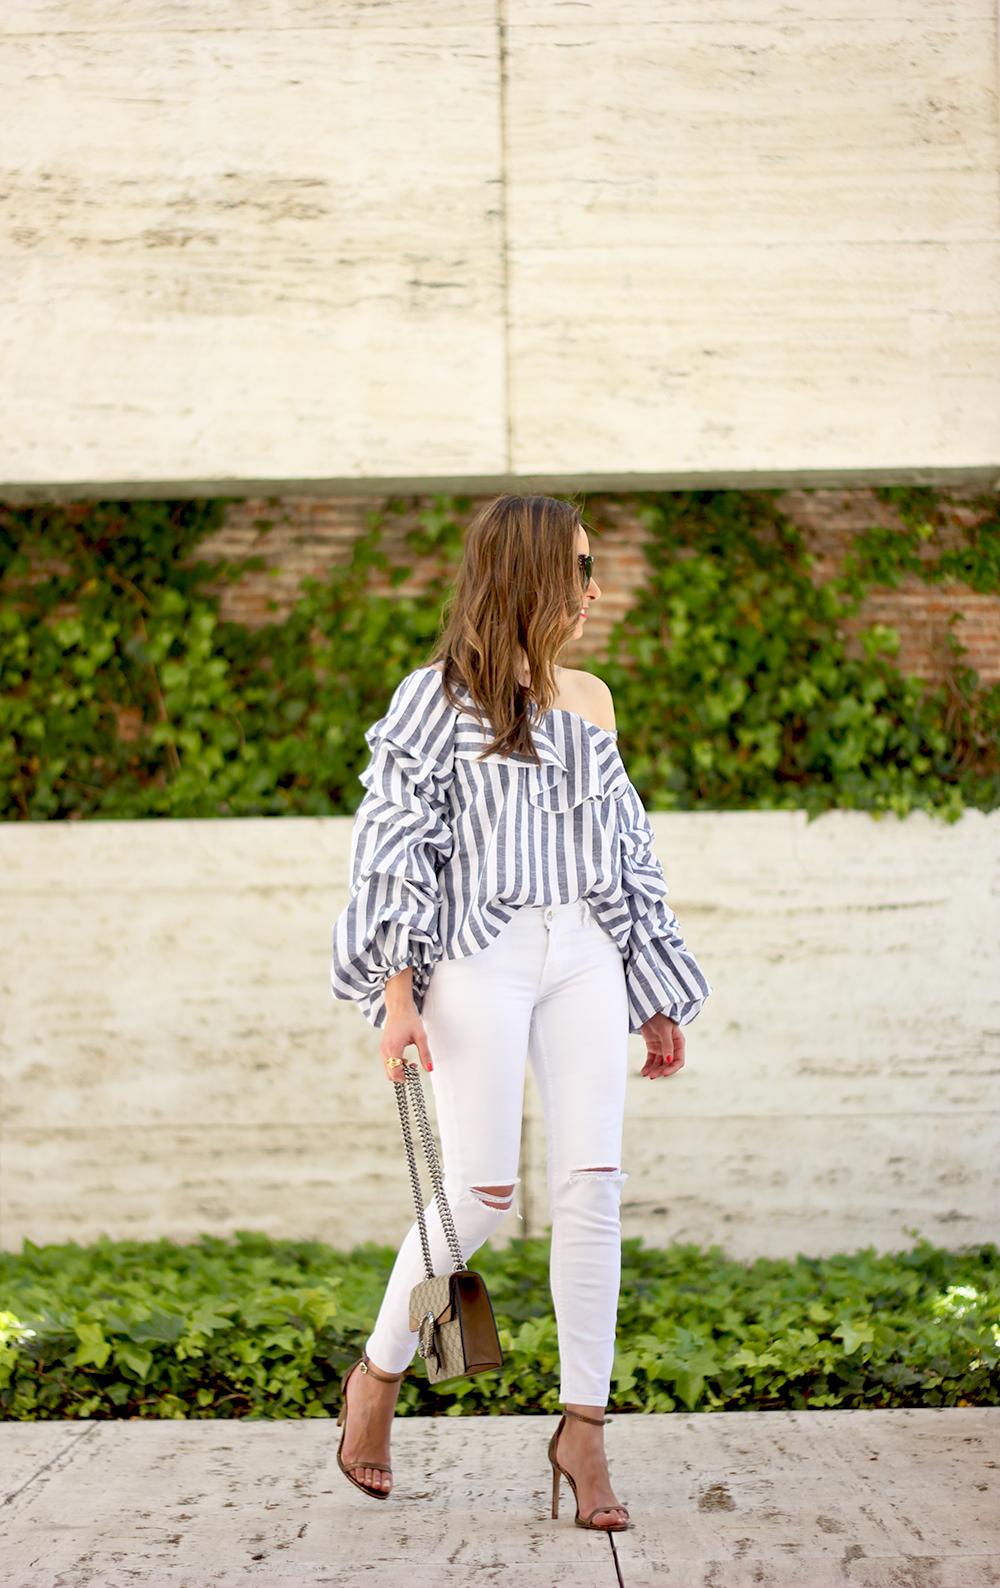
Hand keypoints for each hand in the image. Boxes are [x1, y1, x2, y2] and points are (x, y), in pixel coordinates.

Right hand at [381, 968, 432, 1083]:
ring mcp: (383, 1050)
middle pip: (390, 1075)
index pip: (396, 1072)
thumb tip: (430, 1068)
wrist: (399, 1008)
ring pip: (388, 1070)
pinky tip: (405, 1058)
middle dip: (402, 1076)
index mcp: (394, 1048)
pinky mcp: (383, 1048)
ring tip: (411, 1063)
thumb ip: (425, 1054)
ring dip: (399, 1071)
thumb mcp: (421, 1037)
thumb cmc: (410, 1020)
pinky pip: (387, 1063)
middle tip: (414, 1067)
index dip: (406, 1077)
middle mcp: (385, 1051)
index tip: (416, 1071)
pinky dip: (395, 1065)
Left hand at [639, 1012, 684, 1078]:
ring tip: (646, 1074)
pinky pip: (651, 1060)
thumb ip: (667, 1045)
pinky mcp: (653, 1048)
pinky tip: (643, 1072)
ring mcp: (662, 1049)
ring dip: (653, 1070)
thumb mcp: (665, 1030)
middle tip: (652, 1076)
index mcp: (679, 1043)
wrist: (648, 1011)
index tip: (664, 1074)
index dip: (672, 1069)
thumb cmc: (660, 1017)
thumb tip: (669, 1061)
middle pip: (668, 1064)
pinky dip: (647, 1066)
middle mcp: (672, 1048)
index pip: (679, 1061)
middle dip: (660, 1071)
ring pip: (659, 1064)